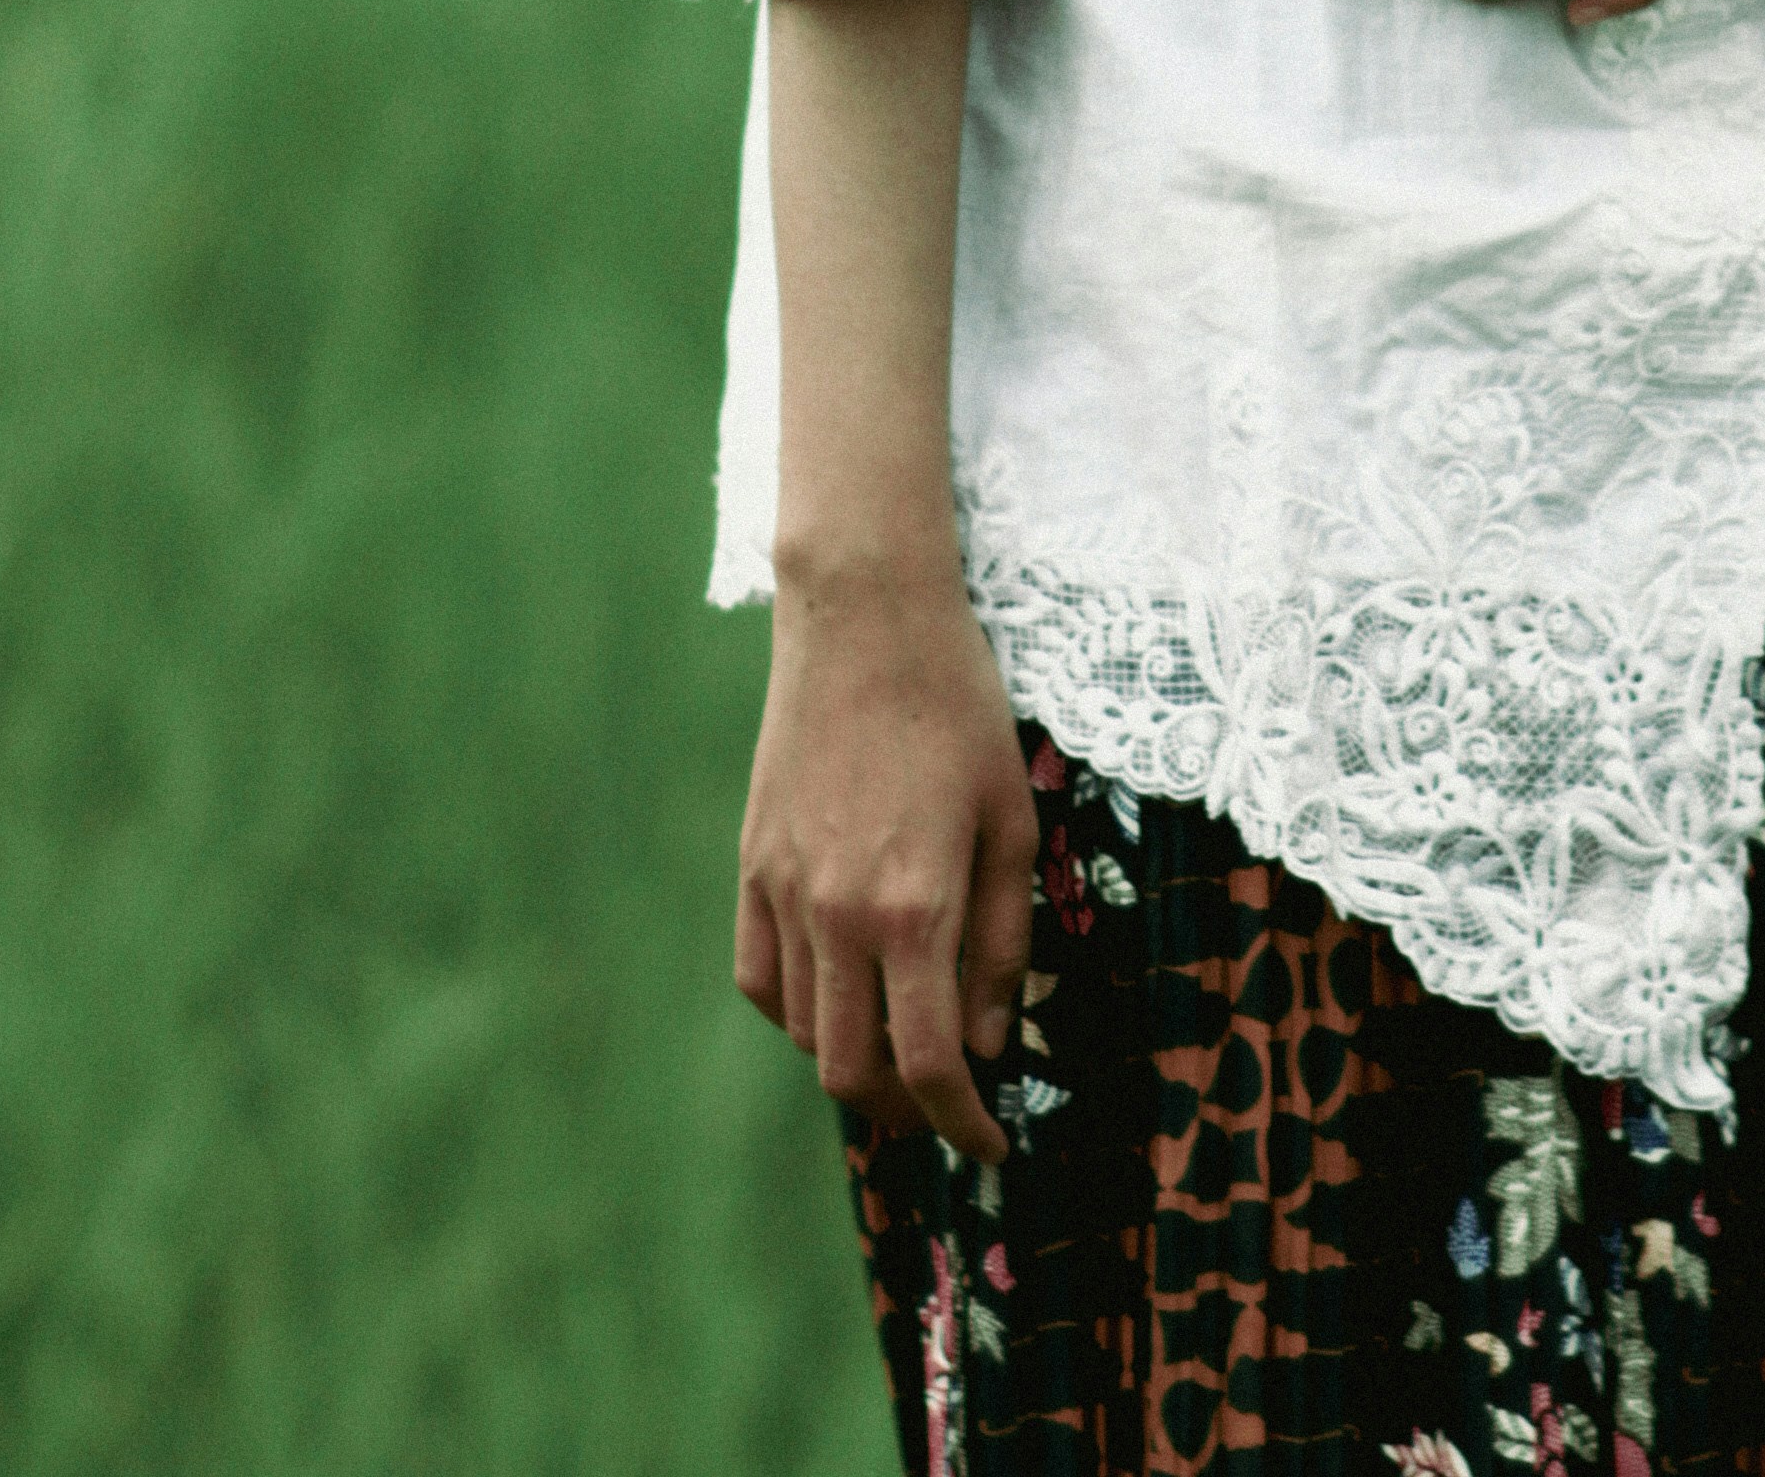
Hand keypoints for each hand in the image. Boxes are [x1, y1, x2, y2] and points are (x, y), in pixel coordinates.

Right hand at [735, 553, 1039, 1159]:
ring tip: (903, 1047)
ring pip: (807, 1033)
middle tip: (949, 1104)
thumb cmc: (958, 709)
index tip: (992, 1145)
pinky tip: (837, 998)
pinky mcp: (752, 866)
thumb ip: (1003, 941)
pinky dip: (797, 1012)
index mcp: (912, 908)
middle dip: (907, 1111)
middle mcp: (837, 914)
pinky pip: (761, 979)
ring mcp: (783, 891)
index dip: (963, 1123)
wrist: (866, 619)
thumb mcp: (1013, 821)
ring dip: (856, 1061)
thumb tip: (994, 1039)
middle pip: (855, 1072)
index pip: (929, 1065)